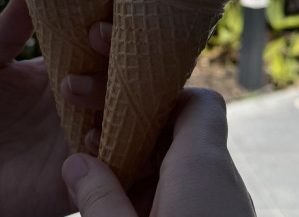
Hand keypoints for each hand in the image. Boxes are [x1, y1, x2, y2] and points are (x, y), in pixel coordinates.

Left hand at [0, 0, 110, 216]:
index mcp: (73, 58)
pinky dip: (114, 139)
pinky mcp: (99, 163)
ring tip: (69, 91)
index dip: (112, 14)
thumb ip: (7, 27)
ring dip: (111, 90)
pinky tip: (85, 137)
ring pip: (133, 101)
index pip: (107, 27)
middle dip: (121, 45)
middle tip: (94, 37)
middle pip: (130, 60)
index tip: (97, 10)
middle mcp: (94, 87)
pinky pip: (127, 149)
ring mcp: (99, 124)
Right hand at [62, 88, 256, 216]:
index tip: (115, 100)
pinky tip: (118, 205)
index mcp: (202, 168)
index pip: (197, 102)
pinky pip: (186, 192)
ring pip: (179, 164)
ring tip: (92, 172)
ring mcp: (222, 204)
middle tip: (85, 130)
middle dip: (131, 125)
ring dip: (136, 161)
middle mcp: (220, 179)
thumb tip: (75, 162)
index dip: (158, 92)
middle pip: (179, 129)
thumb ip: (99, 198)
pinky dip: (152, 189)